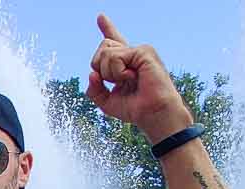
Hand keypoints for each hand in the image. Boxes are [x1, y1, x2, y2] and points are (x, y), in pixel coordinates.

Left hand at [85, 14, 193, 142]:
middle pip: (102, 48)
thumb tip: (91, 73)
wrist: (153, 114)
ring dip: (110, 73)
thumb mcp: (107, 102)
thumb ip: (95, 89)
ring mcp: (139, 51)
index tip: (100, 17)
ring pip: (106, 52)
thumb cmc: (136, 109)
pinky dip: (118, 72)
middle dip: (100, 68)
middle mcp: (132, 55)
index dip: (107, 29)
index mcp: (125, 63)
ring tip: (128, 81)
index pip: (114, 42)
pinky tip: (132, 78)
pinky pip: (116, 57)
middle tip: (117, 82)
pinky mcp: (143, 51)